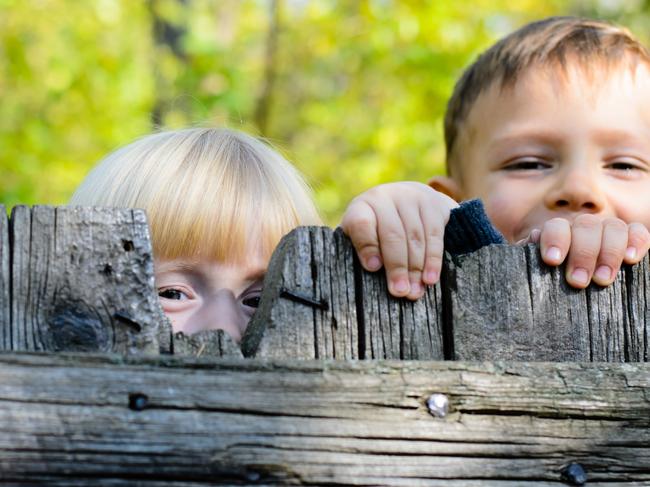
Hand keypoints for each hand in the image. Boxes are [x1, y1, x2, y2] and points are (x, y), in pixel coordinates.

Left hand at [340, 182, 457, 299]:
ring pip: (415, 237)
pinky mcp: (433, 202)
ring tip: (414, 292)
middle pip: (392, 234)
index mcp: (361, 206)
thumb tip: (374, 269)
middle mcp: (384, 197)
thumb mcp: (362, 237)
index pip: (362, 223)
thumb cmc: (378, 230)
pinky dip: (433, 259)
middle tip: (399, 292)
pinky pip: (434, 234)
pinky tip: (430, 278)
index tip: (373, 268)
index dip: (367, 246)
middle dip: (397, 267)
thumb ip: (362, 251)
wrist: (406, 201)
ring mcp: (410, 196)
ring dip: (416, 268)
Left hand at [520, 215, 649, 287]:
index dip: (555, 240)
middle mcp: (583, 227)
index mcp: (558, 232)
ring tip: (602, 280)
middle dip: (583, 253)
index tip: (552, 261)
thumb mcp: (535, 271)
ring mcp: (607, 231)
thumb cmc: (550, 281)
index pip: (556, 226)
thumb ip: (530, 258)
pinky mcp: (630, 239)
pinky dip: (637, 241)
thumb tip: (532, 240)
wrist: (571, 286)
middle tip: (577, 281)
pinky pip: (638, 232)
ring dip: (609, 253)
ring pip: (613, 227)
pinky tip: (631, 259)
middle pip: (587, 226)